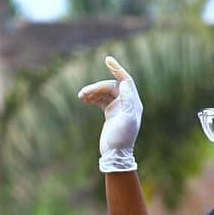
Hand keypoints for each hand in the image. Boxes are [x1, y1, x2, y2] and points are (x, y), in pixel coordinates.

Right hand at [78, 56, 141, 172]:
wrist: (116, 155)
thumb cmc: (122, 139)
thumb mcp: (126, 120)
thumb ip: (127, 101)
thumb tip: (124, 83)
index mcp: (133, 102)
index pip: (125, 80)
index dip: (117, 69)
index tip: (107, 59)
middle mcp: (127, 103)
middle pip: (110, 87)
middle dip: (97, 87)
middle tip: (83, 93)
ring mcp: (118, 107)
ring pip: (104, 93)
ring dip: (92, 92)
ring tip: (80, 96)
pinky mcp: (110, 112)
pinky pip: (100, 100)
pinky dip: (92, 98)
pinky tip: (83, 99)